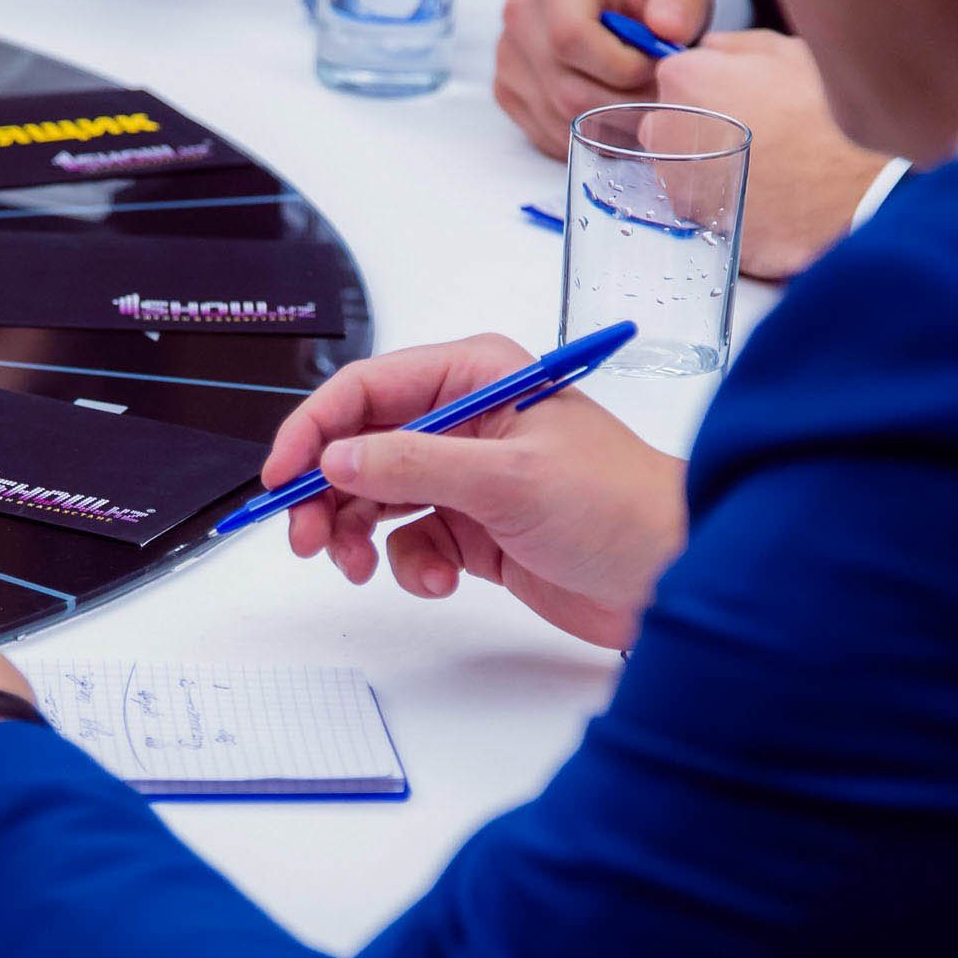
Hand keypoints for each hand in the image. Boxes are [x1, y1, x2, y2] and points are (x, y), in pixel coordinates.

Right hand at [264, 335, 687, 649]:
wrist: (674, 575)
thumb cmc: (621, 507)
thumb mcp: (509, 479)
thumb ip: (415, 463)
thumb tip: (339, 456)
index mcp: (477, 377)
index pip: (367, 389)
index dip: (314, 430)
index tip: (282, 476)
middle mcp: (466, 420)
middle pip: (360, 446)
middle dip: (327, 493)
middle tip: (307, 538)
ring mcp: (467, 476)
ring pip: (376, 497)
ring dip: (358, 534)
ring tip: (358, 565)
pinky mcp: (474, 528)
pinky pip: (410, 540)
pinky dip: (408, 565)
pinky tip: (437, 580)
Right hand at [494, 0, 712, 159]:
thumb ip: (680, 0)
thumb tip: (668, 28)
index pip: (571, 36)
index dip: (621, 67)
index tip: (655, 67)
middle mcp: (521, 12)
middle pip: (566, 88)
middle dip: (624, 105)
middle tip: (660, 99)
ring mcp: (508, 56)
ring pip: (559, 119)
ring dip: (611, 126)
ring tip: (641, 105)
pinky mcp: (508, 91)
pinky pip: (548, 134)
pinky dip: (589, 136)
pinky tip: (615, 115)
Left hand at [654, 31, 892, 279]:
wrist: (837, 193)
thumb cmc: (818, 119)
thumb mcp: (787, 53)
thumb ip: (736, 44)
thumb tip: (711, 48)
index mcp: (684, 77)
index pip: (675, 73)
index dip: (708, 82)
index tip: (734, 93)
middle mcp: (664, 128)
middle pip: (668, 119)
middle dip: (697, 121)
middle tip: (749, 127)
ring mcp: (672, 178)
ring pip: (677, 162)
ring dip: (705, 160)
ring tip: (756, 162)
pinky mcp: (688, 218)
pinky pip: (695, 199)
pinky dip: (717, 194)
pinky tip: (753, 190)